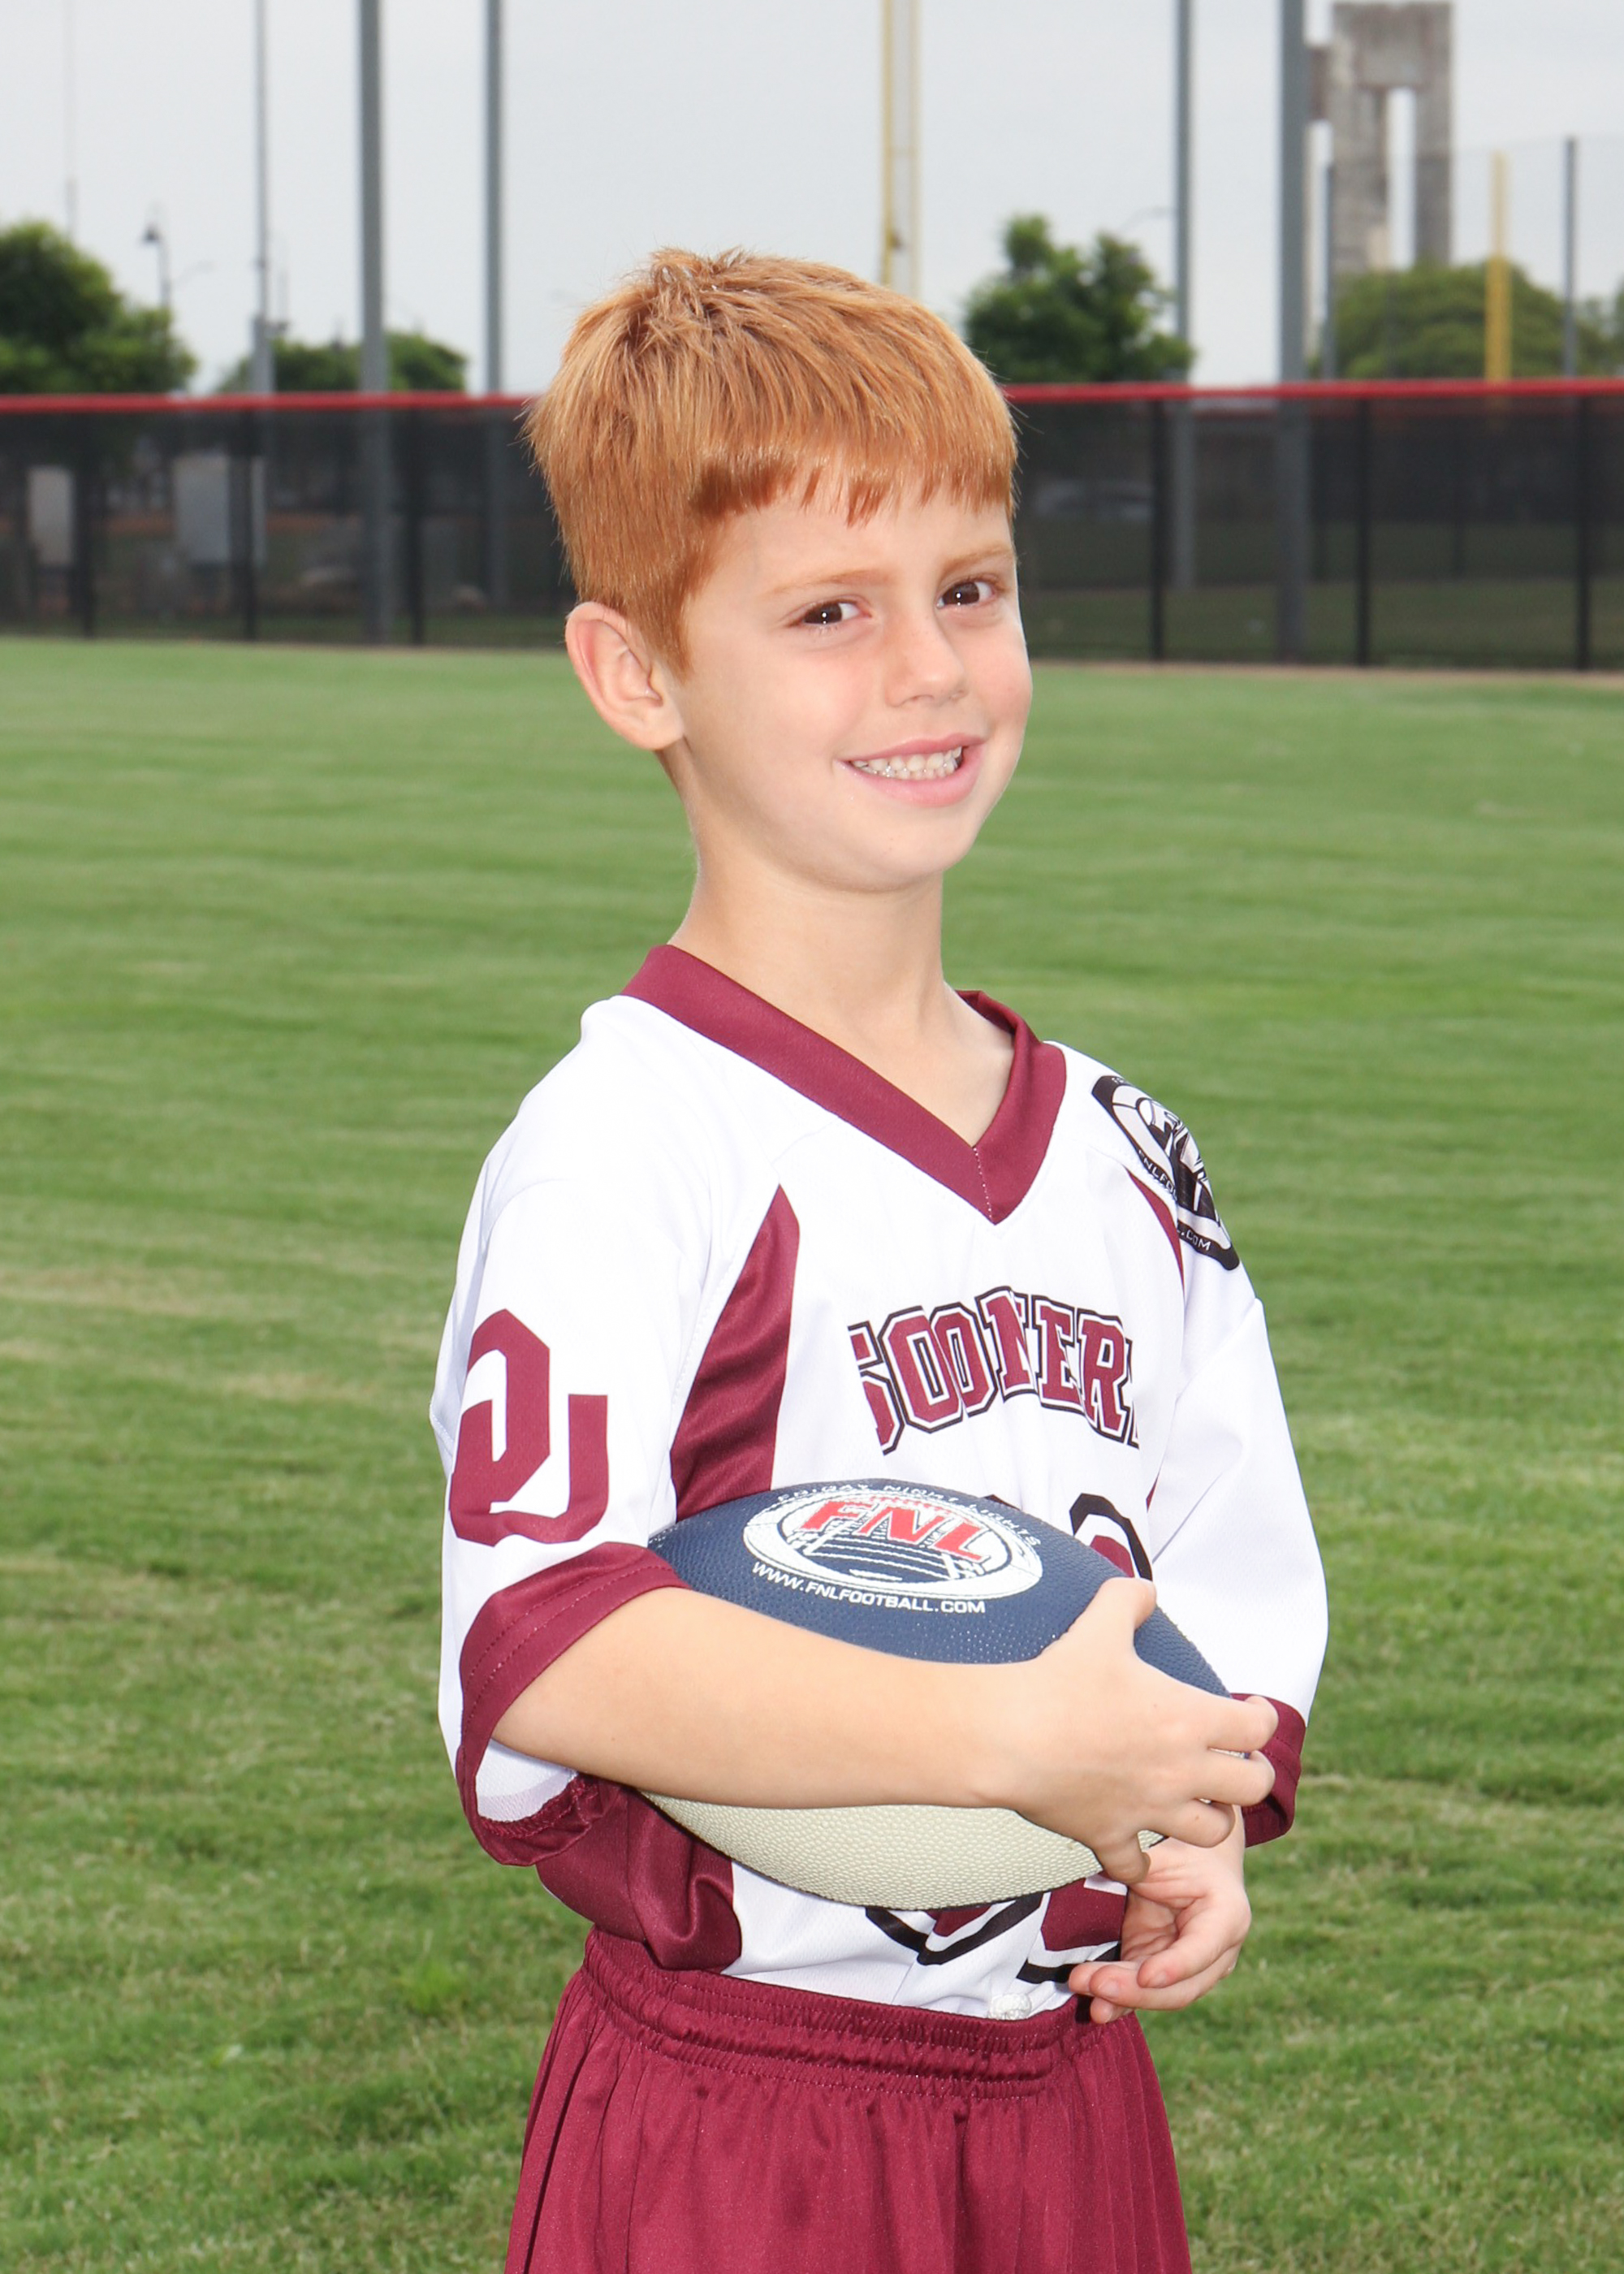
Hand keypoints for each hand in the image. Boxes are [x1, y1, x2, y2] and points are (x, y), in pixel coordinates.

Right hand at [991, 1579, 1276, 1884]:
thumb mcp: (1099, 1625)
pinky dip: (1140, 1865)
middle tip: (1238, 1762)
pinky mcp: (1110, 1835)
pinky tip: (1135, 1854)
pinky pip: (1137, 1868)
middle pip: (1251, 1788)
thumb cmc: (1059, 1681)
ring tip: (1198, 1803)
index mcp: (1187, 1719)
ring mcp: (1148, 1809)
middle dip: (1253, 1775)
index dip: (1264, 1717)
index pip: (1258, 1728)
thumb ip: (1127, 1600)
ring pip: (1211, 1832)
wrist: (1010, 1736)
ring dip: (1210, 1818)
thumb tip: (1143, 1589)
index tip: (1253, 1709)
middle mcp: (1180, 1770)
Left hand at [1068, 1820, 1250, 2023]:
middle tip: (1097, 1983)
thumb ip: (1141, 1866)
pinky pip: (1143, 1992)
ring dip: (1121, 1996)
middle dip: (1136, 1989)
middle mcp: (1216, 1954)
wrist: (1195, 1859)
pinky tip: (1097, 2006)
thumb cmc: (1184, 1850)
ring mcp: (1190, 1969)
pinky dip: (1119, 2000)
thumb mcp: (1167, 1852)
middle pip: (1180, 1986)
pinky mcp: (1163, 1971)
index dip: (1174, 1966)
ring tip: (1083, 1985)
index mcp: (1226, 1918)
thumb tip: (1100, 1872)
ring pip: (1159, 1995)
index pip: (1202, 1949)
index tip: (1145, 1975)